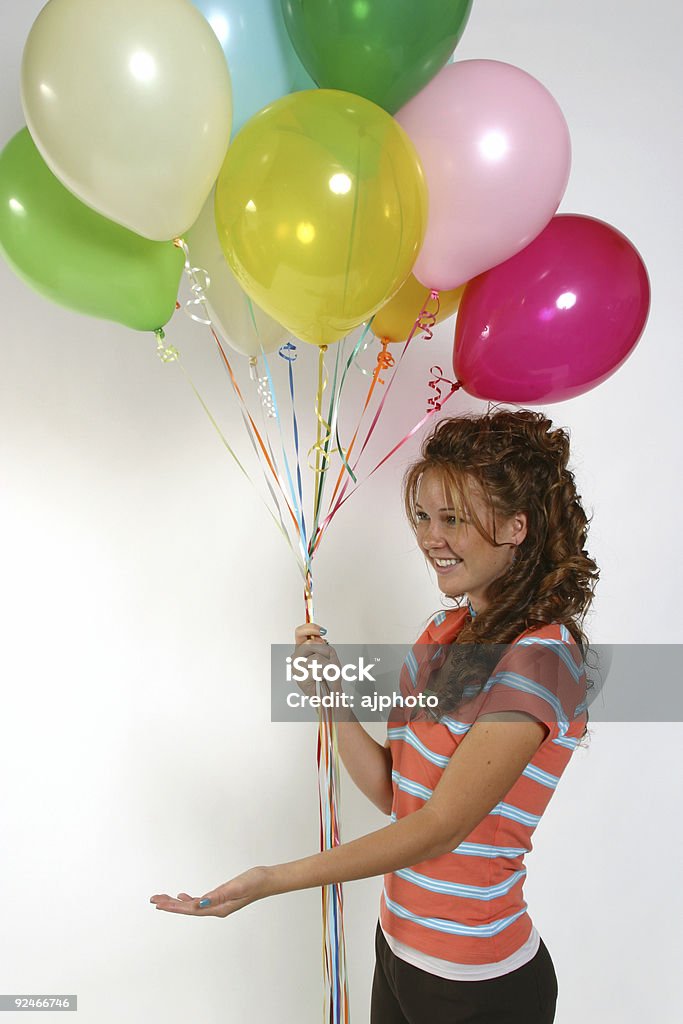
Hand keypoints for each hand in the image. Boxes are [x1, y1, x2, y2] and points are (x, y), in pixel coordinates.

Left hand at [150, 865, 271, 918]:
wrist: (268, 880)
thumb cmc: (255, 882)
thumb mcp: (236, 887)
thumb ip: (219, 895)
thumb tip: (199, 902)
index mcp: (218, 908)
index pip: (191, 909)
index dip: (173, 906)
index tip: (159, 903)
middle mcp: (216, 909)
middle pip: (188, 909)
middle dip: (170, 905)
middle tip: (153, 900)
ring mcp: (218, 904)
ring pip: (192, 905)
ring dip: (177, 902)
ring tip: (162, 899)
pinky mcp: (221, 898)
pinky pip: (200, 901)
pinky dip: (189, 899)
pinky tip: (184, 896)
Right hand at [292, 622, 342, 697]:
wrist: (331, 695)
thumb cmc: (329, 677)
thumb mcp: (330, 656)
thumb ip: (322, 645)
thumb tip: (318, 639)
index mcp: (301, 650)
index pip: (300, 633)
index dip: (310, 628)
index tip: (322, 630)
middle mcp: (296, 658)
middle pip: (309, 644)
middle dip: (324, 651)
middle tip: (329, 660)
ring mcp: (296, 669)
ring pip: (316, 657)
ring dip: (328, 664)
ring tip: (328, 672)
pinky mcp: (300, 679)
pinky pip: (318, 669)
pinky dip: (327, 672)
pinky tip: (325, 678)